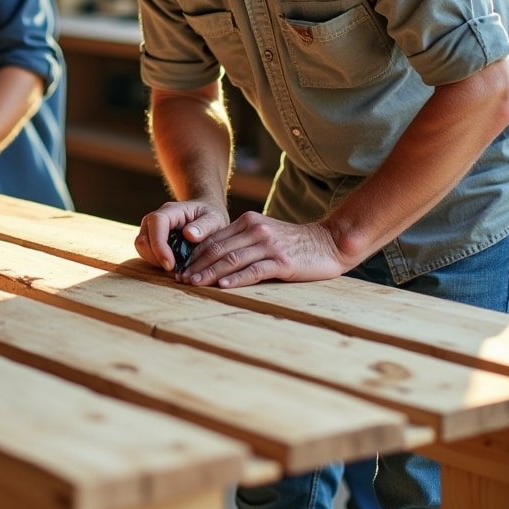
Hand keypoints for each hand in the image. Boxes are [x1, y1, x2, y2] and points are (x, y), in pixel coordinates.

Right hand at [135, 200, 226, 274]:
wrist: (204, 216)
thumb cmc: (210, 217)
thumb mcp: (214, 219)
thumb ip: (205, 226)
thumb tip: (189, 235)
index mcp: (170, 211)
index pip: (156, 223)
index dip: (159, 245)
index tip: (170, 264)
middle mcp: (154, 219)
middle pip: (144, 238)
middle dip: (157, 257)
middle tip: (176, 270)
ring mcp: (149, 229)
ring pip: (141, 247)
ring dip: (155, 261)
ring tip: (175, 268)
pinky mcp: (149, 240)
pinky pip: (145, 252)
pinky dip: (155, 262)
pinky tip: (171, 265)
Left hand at [140, 201, 347, 286]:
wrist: (329, 243)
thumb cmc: (293, 244)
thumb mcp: (264, 235)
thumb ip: (242, 241)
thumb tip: (213, 258)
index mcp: (248, 222)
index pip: (213, 239)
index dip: (194, 254)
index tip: (180, 268)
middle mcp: (256, 230)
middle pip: (217, 249)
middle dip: (196, 265)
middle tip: (180, 279)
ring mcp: (269, 245)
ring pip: (231, 259)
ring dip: (210, 273)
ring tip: (194, 284)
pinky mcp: (282, 261)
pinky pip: (254, 270)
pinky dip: (237, 278)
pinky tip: (223, 286)